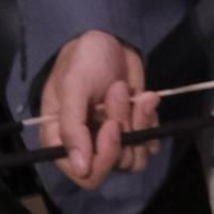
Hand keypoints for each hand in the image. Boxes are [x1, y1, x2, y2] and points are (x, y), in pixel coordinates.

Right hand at [37, 30, 158, 188]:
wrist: (109, 38)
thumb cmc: (83, 58)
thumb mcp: (74, 86)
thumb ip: (73, 127)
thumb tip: (80, 169)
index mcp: (62, 142)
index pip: (86, 175)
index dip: (104, 157)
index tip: (112, 126)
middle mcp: (87, 147)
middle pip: (115, 165)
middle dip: (123, 128)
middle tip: (119, 91)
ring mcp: (112, 140)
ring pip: (135, 156)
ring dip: (138, 122)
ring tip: (129, 91)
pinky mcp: (133, 130)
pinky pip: (149, 143)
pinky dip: (151, 120)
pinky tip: (145, 97)